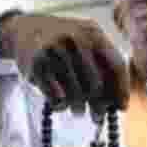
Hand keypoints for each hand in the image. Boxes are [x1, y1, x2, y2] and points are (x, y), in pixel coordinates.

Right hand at [0, 13, 129, 118]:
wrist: (25, 29)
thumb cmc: (64, 42)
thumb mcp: (86, 41)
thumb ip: (103, 63)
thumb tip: (117, 102)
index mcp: (93, 33)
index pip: (116, 65)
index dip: (121, 90)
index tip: (121, 108)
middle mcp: (75, 39)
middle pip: (96, 84)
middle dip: (99, 106)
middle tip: (98, 118)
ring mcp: (55, 51)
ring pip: (76, 94)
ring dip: (79, 108)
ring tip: (78, 111)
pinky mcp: (37, 66)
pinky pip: (56, 97)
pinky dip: (61, 106)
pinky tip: (61, 103)